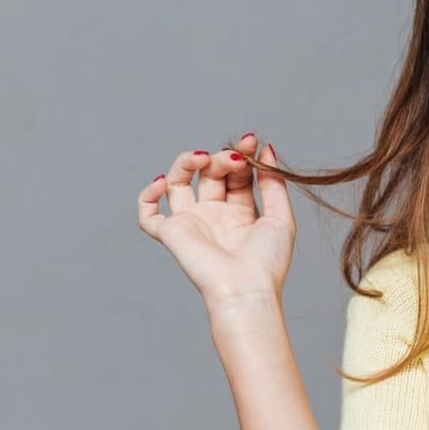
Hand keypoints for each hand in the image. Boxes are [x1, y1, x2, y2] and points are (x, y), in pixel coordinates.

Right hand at [137, 133, 295, 308]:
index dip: (242, 155)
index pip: (236, 174)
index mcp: (240, 212)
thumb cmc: (267, 261)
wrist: (245, 288)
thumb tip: (265, 149)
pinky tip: (162, 182)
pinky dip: (148, 195)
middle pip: (210, 174)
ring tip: (202, 158)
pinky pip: (148, 214)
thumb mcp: (280, 216)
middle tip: (235, 157)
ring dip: (186, 163)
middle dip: (222, 158)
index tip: (252, 141)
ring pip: (177, 183)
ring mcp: (192, 223)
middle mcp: (214, 215)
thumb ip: (273, 183)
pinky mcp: (171, 234)